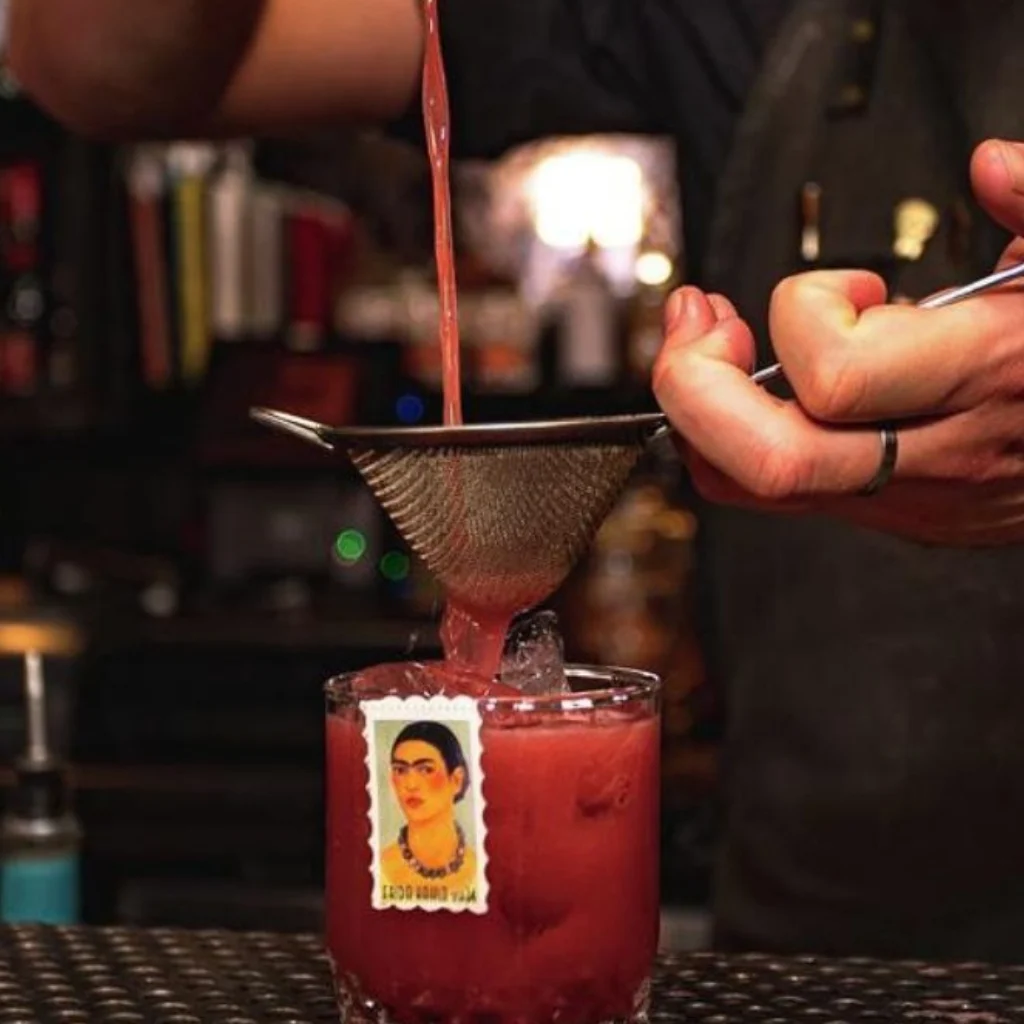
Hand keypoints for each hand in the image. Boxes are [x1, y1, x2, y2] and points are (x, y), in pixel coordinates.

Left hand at [653, 138, 1023, 545]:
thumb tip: (993, 166)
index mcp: (980, 377)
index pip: (834, 376)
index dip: (804, 314)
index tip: (844, 286)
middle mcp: (928, 452)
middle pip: (767, 460)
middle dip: (698, 388)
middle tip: (704, 328)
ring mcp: (902, 496)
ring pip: (753, 488)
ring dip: (701, 412)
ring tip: (715, 346)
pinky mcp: (887, 511)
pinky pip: (775, 491)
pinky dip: (732, 436)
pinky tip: (750, 387)